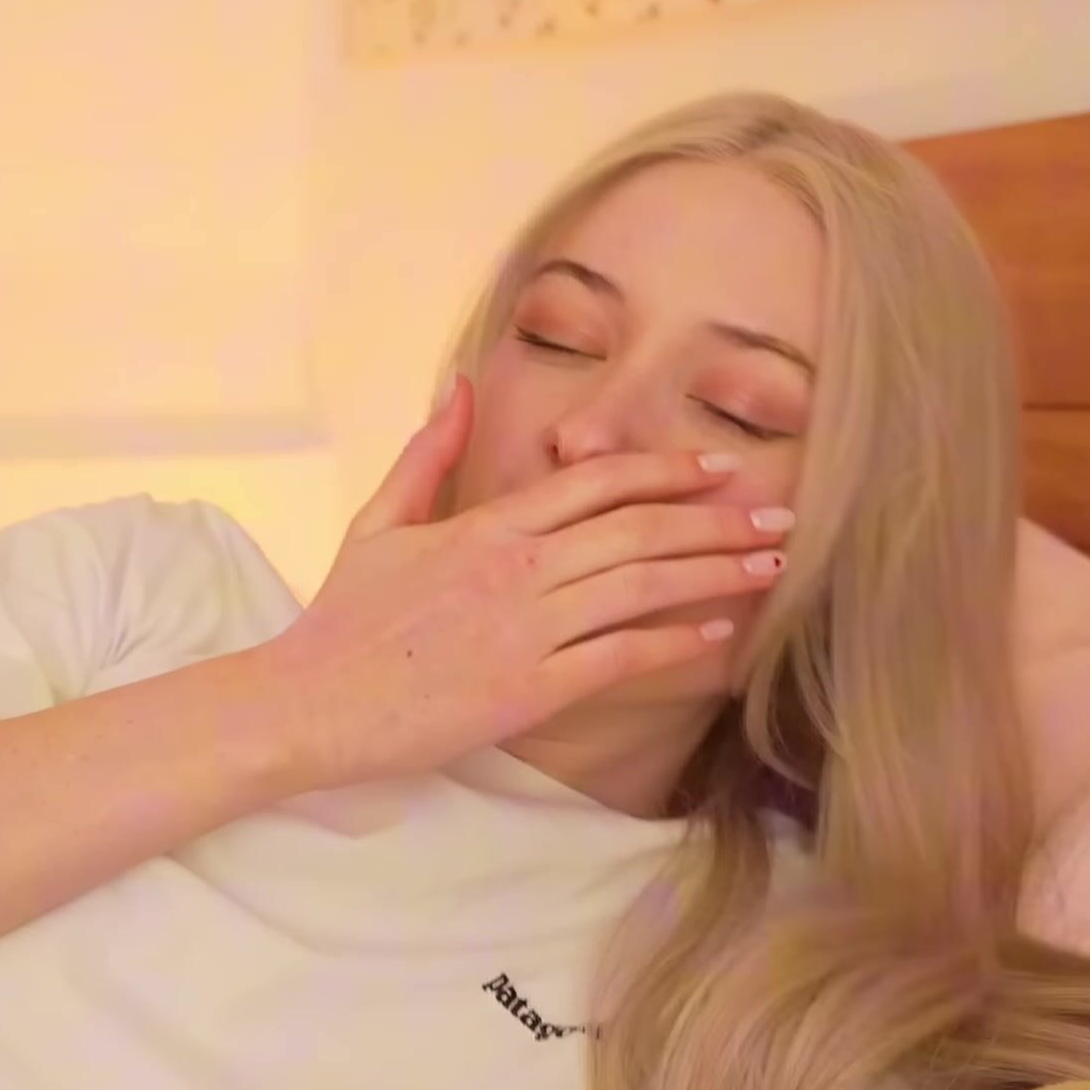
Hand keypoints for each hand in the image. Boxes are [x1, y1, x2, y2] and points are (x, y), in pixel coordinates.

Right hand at [252, 376, 787, 789]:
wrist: (310, 702)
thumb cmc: (343, 620)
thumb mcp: (380, 522)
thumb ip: (429, 455)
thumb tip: (463, 387)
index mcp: (487, 525)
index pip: (596, 481)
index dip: (667, 472)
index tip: (720, 470)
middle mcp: (518, 568)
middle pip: (639, 527)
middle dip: (718, 519)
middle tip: (779, 516)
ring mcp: (528, 628)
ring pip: (643, 585)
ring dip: (716, 572)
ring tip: (771, 566)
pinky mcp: (530, 690)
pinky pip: (621, 657)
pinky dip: (675, 642)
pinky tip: (718, 634)